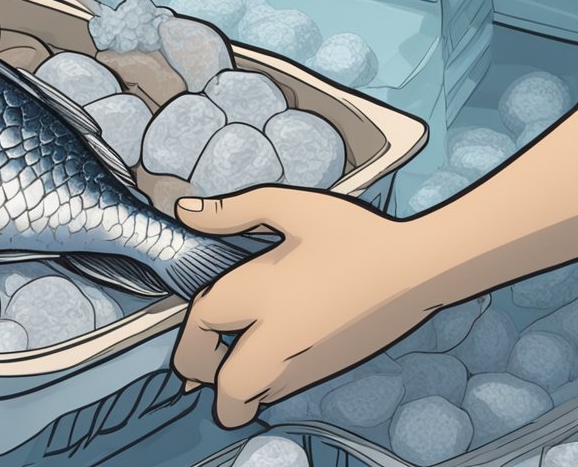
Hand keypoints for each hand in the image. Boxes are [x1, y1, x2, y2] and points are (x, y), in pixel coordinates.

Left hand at [171, 187, 439, 428]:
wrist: (417, 268)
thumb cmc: (354, 233)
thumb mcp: (290, 206)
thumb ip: (233, 211)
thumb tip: (186, 211)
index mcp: (261, 292)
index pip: (200, 323)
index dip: (189, 326)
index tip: (197, 318)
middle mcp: (278, 336)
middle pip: (226, 385)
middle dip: (204, 373)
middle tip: (203, 353)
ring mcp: (304, 360)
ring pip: (253, 396)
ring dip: (232, 382)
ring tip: (232, 351)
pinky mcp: (325, 369)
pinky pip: (277, 390)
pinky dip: (261, 381)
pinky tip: (268, 347)